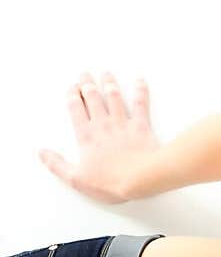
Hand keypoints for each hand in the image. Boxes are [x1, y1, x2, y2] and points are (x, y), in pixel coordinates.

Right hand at [38, 71, 158, 202]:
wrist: (140, 180)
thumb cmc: (110, 182)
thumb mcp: (76, 179)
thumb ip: (57, 165)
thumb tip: (42, 154)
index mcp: (86, 136)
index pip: (75, 109)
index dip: (72, 96)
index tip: (72, 88)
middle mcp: (103, 124)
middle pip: (93, 98)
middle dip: (87, 84)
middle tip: (85, 74)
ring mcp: (123, 123)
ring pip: (114, 97)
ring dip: (109, 83)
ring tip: (106, 74)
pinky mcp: (141, 126)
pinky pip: (140, 103)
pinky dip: (140, 90)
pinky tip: (140, 80)